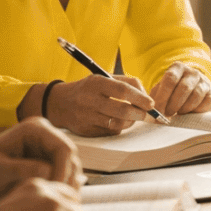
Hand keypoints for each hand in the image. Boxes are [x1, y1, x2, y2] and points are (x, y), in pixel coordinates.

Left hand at [0, 117, 84, 208]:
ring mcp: (49, 151)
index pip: (63, 148)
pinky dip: (62, 193)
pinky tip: (53, 206)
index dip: (63, 171)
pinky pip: (65, 179)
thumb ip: (20, 169)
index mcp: (34, 129)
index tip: (55, 192)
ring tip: (56, 208)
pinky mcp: (50, 165)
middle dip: (66, 182)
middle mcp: (46, 136)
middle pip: (71, 160)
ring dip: (67, 190)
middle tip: (58, 205)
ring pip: (72, 171)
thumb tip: (48, 171)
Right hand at [44, 75, 158, 135]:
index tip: (151, 104)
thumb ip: (126, 82)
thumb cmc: (89, 89)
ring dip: (131, 122)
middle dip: (140, 114)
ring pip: (117, 124)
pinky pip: (109, 132)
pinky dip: (119, 128)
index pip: (122, 90)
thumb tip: (146, 95)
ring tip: (134, 117)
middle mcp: (89, 100)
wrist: (59, 103)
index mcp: (96, 83)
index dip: (140, 98)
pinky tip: (120, 122)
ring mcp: (86, 117)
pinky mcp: (86, 130)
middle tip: (148, 114)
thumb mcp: (103, 78)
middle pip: (122, 110)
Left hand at [151, 63, 210, 115]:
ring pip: (195, 95)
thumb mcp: (161, 90)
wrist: (192, 91)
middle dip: (173, 104)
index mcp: (178, 68)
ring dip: (184, 108)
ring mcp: (204, 82)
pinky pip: (206, 103)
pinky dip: (196, 110)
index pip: (170, 79)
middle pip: (183, 87)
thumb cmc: (172, 92)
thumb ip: (155, 97)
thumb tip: (150, 111)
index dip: (163, 96)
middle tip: (167, 115)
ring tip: (178, 113)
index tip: (157, 110)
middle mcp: (193, 72)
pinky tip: (189, 113)